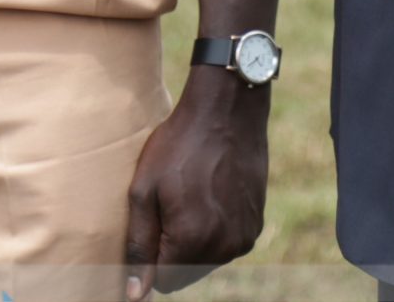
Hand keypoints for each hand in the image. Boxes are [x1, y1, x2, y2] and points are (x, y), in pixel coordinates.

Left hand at [122, 74, 268, 297]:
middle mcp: (224, 247)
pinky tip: (210, 195)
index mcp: (192, 241)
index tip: (151, 224)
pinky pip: (226, 243)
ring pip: (206, 261)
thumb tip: (136, 295)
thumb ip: (139, 247)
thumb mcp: (143, 191)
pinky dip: (215, 229)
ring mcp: (245, 236)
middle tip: (169, 205)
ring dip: (193, 241)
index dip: (150, 258)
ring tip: (189, 197)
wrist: (228, 110)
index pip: (162, 282)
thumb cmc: (178, 145)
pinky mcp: (257, 223)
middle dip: (171, 252)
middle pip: (185, 275)